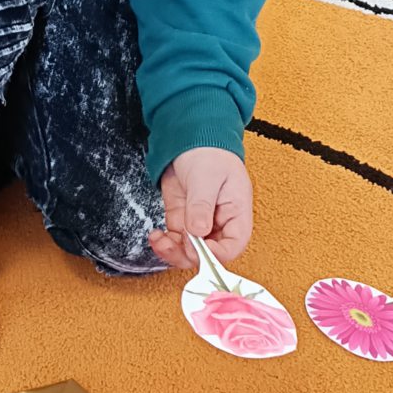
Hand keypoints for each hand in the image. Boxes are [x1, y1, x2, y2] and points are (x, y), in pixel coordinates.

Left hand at [148, 147, 253, 269]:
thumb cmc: (209, 153)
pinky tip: (155, 236)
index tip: (197, 246)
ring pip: (189, 252)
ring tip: (159, 240)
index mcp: (236, 214)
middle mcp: (220, 223)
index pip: (232, 246)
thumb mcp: (207, 177)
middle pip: (209, 255)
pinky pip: (175, 241)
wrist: (191, 138)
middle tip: (174, 243)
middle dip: (189, 255)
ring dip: (173, 252)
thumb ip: (202, 205)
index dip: (216, 254)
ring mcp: (199, 223)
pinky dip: (164, 244)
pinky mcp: (182, 220)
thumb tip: (198, 232)